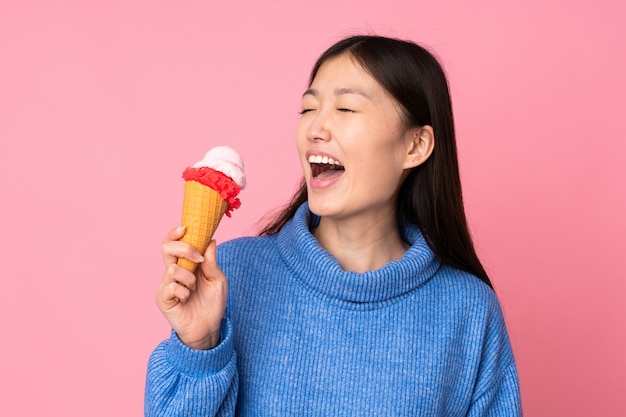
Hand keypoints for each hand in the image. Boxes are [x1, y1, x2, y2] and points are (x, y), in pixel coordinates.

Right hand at [156, 226, 226, 349]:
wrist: (209, 327)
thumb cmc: (213, 303)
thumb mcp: (217, 279)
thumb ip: (212, 261)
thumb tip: (210, 240)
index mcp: (185, 264)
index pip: (174, 243)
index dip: (176, 233)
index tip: (185, 228)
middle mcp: (172, 271)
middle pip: (166, 248)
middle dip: (184, 248)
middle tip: (199, 258)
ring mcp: (166, 285)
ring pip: (173, 268)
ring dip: (189, 278)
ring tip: (194, 289)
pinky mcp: (162, 299)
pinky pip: (171, 287)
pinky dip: (183, 292)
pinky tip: (187, 300)